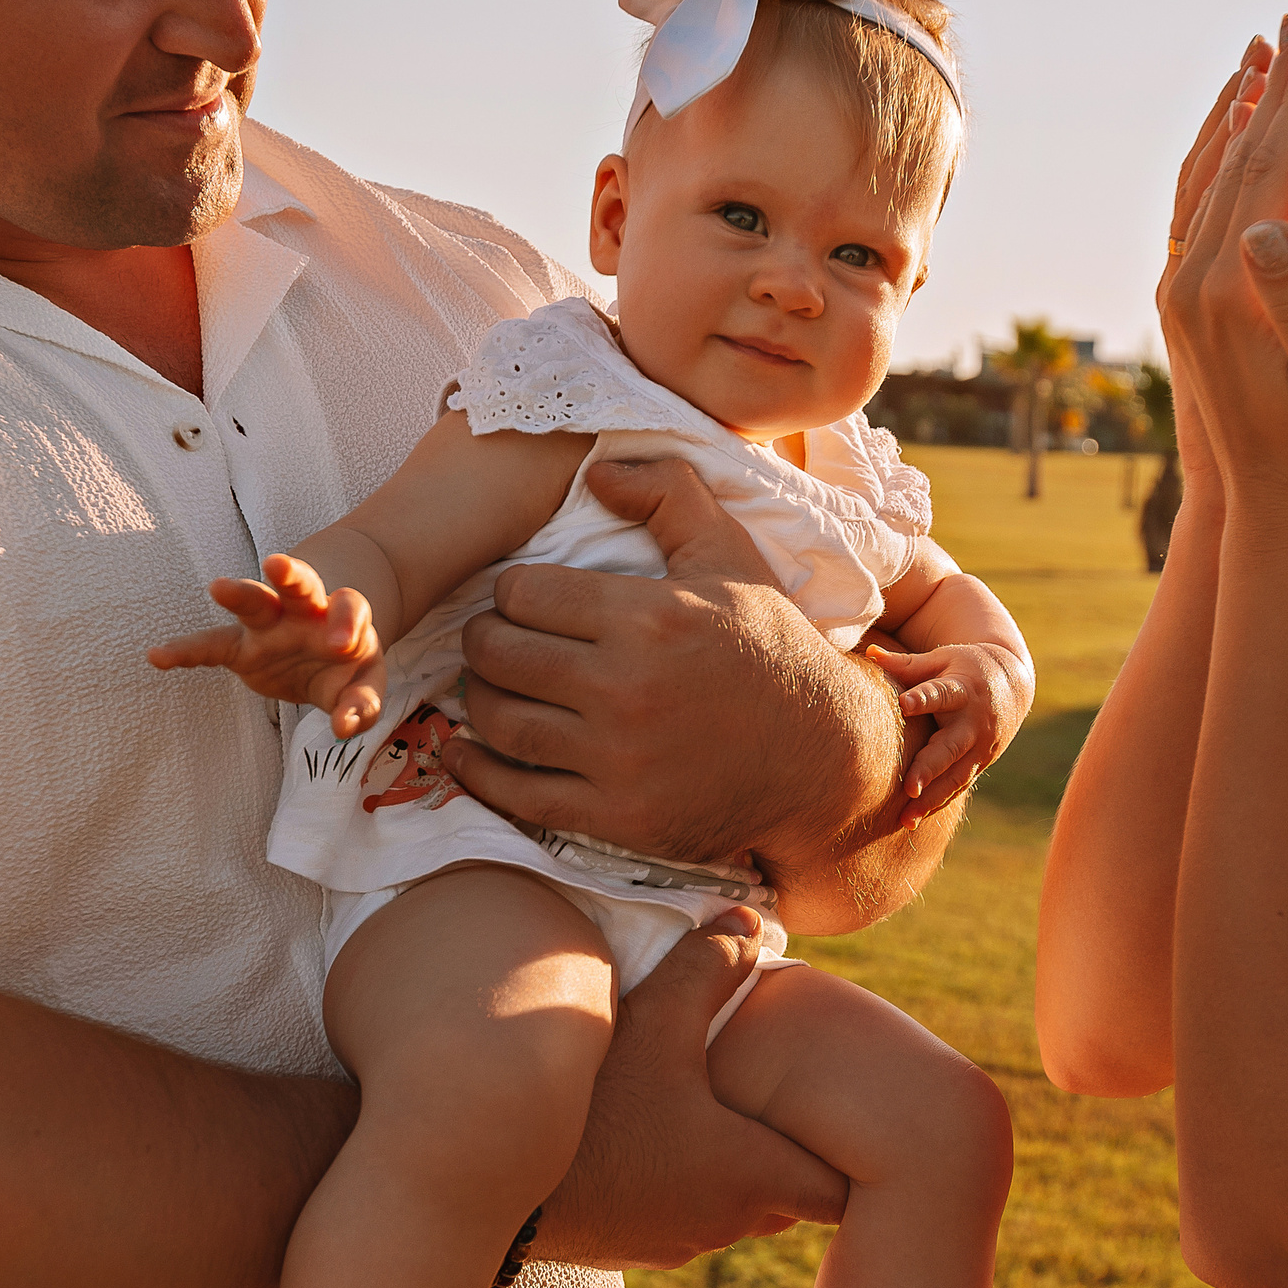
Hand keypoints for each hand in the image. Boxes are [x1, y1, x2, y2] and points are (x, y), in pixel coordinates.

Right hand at [147, 554, 388, 738]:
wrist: (326, 653)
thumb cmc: (349, 666)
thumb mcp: (365, 684)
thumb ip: (363, 704)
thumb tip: (344, 727)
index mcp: (342, 615)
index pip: (349, 607)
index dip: (346, 621)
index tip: (342, 644)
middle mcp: (304, 611)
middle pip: (299, 584)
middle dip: (290, 574)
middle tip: (279, 565)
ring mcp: (269, 625)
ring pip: (254, 601)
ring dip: (238, 593)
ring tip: (217, 588)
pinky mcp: (240, 647)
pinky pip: (211, 646)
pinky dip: (186, 651)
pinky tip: (158, 657)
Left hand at [442, 459, 901, 878]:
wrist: (826, 755)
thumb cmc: (771, 648)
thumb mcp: (731, 554)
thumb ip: (668, 494)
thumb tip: (597, 472)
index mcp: (648, 617)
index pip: (524, 593)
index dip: (511, 590)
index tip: (520, 598)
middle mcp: (626, 688)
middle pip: (499, 654)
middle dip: (481, 640)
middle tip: (489, 638)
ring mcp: (618, 758)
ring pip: (500, 720)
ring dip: (476, 698)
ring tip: (485, 684)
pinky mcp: (616, 815)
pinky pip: (517, 793)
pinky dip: (476, 770)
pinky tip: (462, 750)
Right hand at [534, 909, 847, 1268]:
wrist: (494, 1180)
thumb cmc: (592, 1107)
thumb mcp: (657, 1021)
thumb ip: (711, 968)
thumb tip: (752, 920)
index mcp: (749, 1177)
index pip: (837, 1193)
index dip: (845, 1155)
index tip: (837, 1114)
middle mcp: (720, 1222)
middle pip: (785, 1197)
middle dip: (786, 1148)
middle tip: (775, 1092)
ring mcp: (670, 1242)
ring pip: (729, 1206)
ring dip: (728, 1163)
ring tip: (709, 1102)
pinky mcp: (624, 1245)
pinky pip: (676, 1213)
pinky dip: (679, 1178)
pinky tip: (647, 1130)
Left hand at [867, 643, 1026, 825]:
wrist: (1012, 683)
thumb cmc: (963, 668)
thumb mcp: (940, 660)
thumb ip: (906, 664)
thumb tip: (870, 651)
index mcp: (961, 689)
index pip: (940, 694)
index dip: (923, 698)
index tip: (904, 704)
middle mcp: (972, 722)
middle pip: (950, 747)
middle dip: (930, 768)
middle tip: (909, 786)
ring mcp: (979, 747)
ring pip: (955, 776)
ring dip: (932, 798)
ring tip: (906, 817)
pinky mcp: (979, 764)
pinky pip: (958, 787)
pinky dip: (937, 804)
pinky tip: (913, 820)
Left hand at [1159, 34, 1273, 502]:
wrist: (1272, 504)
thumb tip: (1280, 222)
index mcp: (1233, 286)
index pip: (1268, 166)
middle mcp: (1191, 280)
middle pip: (1234, 158)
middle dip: (1270, 88)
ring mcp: (1180, 291)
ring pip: (1205, 177)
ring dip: (1234, 114)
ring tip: (1260, 58)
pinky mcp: (1184, 304)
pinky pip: (1194, 209)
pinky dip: (1214, 159)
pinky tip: (1234, 139)